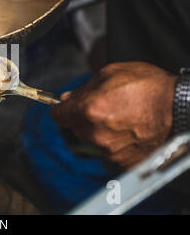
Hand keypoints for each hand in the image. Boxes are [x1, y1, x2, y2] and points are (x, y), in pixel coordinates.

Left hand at [50, 62, 177, 168]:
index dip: (59, 110)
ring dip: (100, 131)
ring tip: (123, 118)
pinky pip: (110, 152)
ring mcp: (110, 150)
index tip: (62, 108)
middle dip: (83, 118)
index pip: (59, 115)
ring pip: (93, 140)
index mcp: (89, 109)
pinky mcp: (124, 162)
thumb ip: (84, 88)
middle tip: (104, 107)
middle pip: (76, 127)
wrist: (182, 109)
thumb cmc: (151, 88)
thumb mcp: (112, 73)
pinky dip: (116, 143)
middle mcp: (96, 133)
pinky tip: (131, 130)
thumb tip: (67, 98)